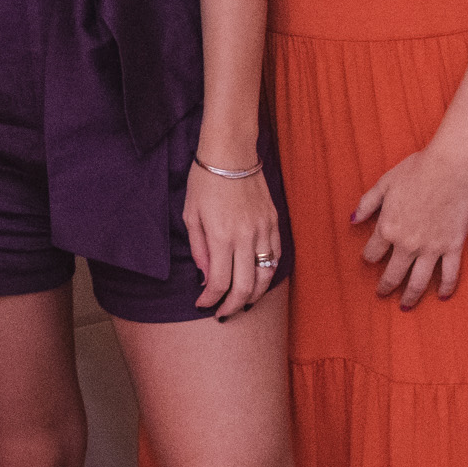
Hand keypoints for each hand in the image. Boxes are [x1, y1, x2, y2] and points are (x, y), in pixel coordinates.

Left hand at [185, 159, 281, 320]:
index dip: (210, 300)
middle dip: (233, 306)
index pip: (219, 283)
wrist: (232, 153)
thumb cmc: (205, 182)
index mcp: (221, 236)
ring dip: (254, 295)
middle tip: (223, 313)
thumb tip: (205, 276)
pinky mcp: (274, 223)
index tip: (202, 305)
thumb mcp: (191, 215)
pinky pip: (276, 257)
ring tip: (242, 303)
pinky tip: (258, 280)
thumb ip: (198, 249)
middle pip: (245, 287)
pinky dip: (268, 274)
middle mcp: (245, 238)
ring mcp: (263, 230)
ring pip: (265, 276)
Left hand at [350, 145, 467, 308]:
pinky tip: (441, 296)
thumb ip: (367, 204)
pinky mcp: (452, 246)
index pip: (372, 253)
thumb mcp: (384, 184)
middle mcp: (407, 244)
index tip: (370, 260)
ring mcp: (431, 248)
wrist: (451, 167)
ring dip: (410, 297)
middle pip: (393, 274)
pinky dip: (446, 288)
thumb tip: (352, 220)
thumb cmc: (416, 170)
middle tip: (381, 294)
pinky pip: (449, 274)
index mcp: (388, 228)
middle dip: (385, 287)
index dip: (369, 258)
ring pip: (418, 281)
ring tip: (405, 306)